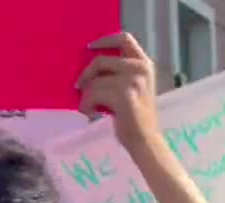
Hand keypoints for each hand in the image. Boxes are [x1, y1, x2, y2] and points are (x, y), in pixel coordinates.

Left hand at [76, 33, 159, 150]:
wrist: (145, 141)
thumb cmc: (135, 117)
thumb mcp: (132, 87)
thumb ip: (119, 72)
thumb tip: (89, 64)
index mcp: (145, 65)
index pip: (125, 39)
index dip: (105, 40)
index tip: (90, 48)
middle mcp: (141, 69)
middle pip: (101, 60)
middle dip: (87, 74)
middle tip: (79, 86)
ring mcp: (134, 82)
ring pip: (95, 81)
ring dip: (87, 95)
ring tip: (89, 107)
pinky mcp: (124, 96)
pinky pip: (94, 94)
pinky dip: (87, 105)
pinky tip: (90, 113)